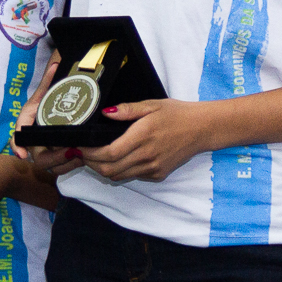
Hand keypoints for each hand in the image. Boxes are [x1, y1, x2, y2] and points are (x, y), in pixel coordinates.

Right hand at [17, 57, 85, 178]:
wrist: (56, 103)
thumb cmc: (49, 98)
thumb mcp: (48, 90)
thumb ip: (49, 80)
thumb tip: (54, 66)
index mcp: (28, 124)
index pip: (18, 138)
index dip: (18, 147)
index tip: (23, 154)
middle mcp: (35, 140)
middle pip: (39, 158)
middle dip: (54, 158)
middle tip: (71, 151)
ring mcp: (46, 150)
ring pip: (51, 166)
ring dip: (65, 163)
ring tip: (81, 155)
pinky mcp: (57, 157)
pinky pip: (61, 168)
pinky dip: (71, 165)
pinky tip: (84, 158)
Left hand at [77, 99, 220, 181]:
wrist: (202, 129)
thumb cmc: (177, 114)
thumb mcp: (152, 105)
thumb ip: (127, 110)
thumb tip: (105, 113)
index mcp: (143, 136)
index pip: (109, 153)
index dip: (90, 153)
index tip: (78, 146)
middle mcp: (146, 156)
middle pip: (109, 170)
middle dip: (91, 163)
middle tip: (82, 153)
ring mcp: (153, 168)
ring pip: (118, 176)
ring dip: (103, 169)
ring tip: (95, 156)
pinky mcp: (158, 174)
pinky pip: (132, 176)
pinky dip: (120, 170)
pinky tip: (119, 158)